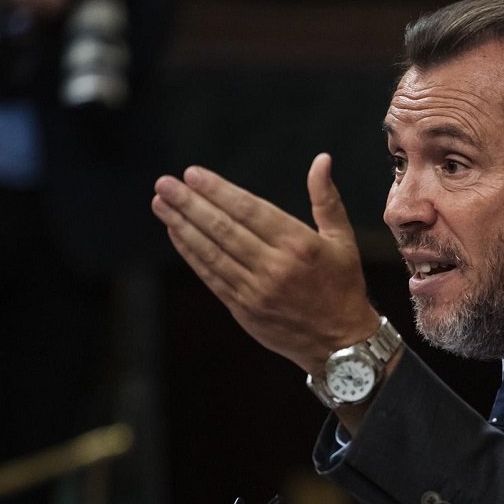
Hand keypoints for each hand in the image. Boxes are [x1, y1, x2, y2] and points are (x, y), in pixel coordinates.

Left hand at [152, 154, 378, 373]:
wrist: (340, 344)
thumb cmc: (343, 285)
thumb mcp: (343, 240)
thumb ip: (326, 198)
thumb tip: (321, 159)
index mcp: (299, 245)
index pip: (249, 210)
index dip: (218, 190)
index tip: (193, 174)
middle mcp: (275, 267)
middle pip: (223, 229)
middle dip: (189, 203)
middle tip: (164, 183)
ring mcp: (256, 290)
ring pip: (211, 252)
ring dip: (182, 226)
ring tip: (160, 203)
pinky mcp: (243, 309)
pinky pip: (211, 276)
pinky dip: (190, 254)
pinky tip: (176, 234)